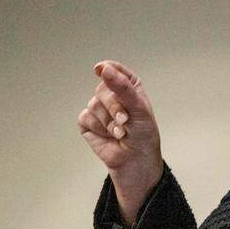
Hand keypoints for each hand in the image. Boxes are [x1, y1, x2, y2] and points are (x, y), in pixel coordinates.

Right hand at [77, 61, 162, 222]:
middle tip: (126, 121)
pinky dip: (99, 129)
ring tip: (121, 132)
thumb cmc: (143, 134)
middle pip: (102, 88)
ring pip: (94, 104)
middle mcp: (111, 94)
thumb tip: (102, 68)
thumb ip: (122, 87)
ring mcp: (98, 108)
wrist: (136, 160)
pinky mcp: (87, 122)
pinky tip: (110, 136)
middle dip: (115, 107)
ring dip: (109, 122)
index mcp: (128, 86)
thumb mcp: (139, 108)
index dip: (110, 71)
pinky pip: (86, 117)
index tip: (104, 70)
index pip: (114, 69)